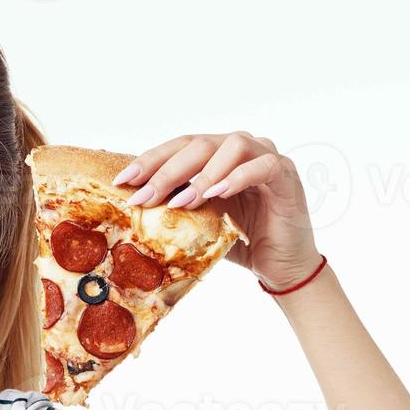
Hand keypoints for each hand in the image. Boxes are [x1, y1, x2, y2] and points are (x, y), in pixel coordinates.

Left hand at [112, 132, 322, 289]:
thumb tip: (130, 209)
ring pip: (232, 146)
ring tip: (183, 201)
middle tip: (145, 196)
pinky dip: (238, 177)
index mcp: (215, 155)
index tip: (123, 180)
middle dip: (168, 170)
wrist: (279, 265)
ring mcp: (265, 157)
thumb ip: (174, 208)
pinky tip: (219, 194)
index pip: (179, 147)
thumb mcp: (198, 222)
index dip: (150, 160)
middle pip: (200, 144)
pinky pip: (263, 165)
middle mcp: (240, 149)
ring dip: (203, 174)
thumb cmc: (237, 240)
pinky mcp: (286, 175)